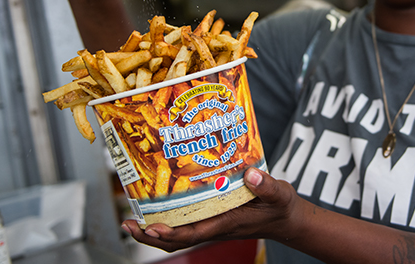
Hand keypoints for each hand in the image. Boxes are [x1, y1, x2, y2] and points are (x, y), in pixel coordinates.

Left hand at [121, 168, 300, 252]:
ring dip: (153, 232)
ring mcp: (212, 225)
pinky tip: (156, 211)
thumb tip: (251, 174)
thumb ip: (267, 185)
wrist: (286, 221)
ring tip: (132, 221)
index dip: (170, 233)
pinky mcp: (213, 219)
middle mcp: (215, 226)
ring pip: (178, 236)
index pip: (193, 233)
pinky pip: (185, 227)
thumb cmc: (281, 208)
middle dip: (150, 235)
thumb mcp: (280, 194)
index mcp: (227, 222)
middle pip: (177, 240)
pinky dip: (167, 223)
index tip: (151, 227)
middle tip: (128, 224)